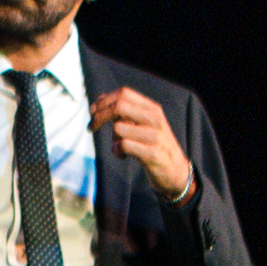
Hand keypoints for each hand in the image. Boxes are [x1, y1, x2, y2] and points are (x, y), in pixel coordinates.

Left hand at [90, 86, 193, 201]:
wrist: (175, 171)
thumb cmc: (153, 146)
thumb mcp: (141, 125)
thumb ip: (123, 112)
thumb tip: (99, 99)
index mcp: (152, 108)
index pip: (124, 94)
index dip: (104, 101)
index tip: (92, 112)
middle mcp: (155, 119)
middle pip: (119, 107)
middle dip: (99, 116)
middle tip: (91, 128)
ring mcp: (155, 136)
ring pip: (118, 128)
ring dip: (112, 139)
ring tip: (119, 147)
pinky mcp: (153, 154)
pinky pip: (123, 145)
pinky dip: (116, 151)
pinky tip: (122, 155)